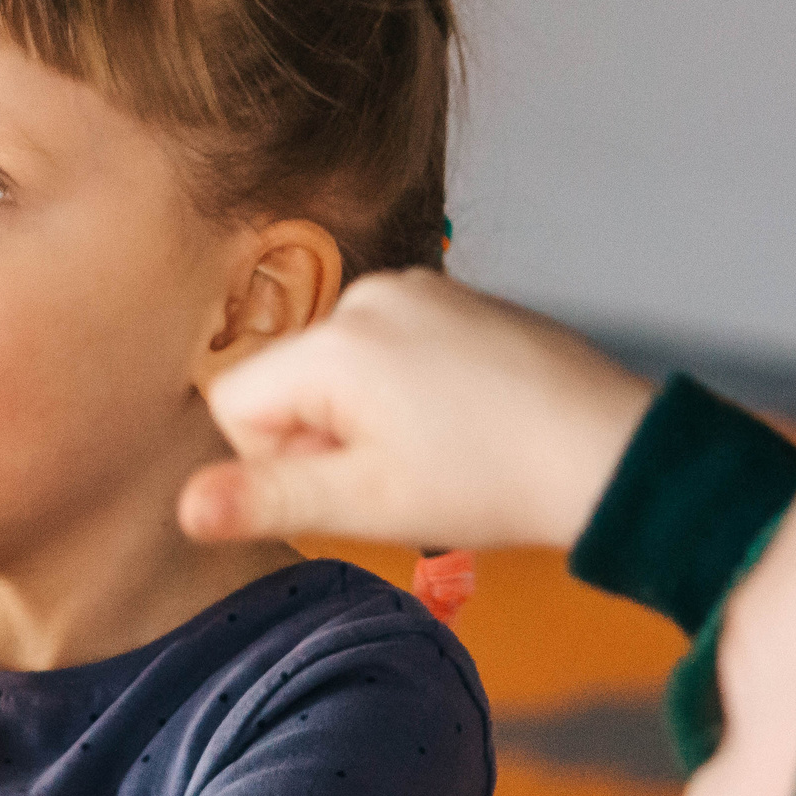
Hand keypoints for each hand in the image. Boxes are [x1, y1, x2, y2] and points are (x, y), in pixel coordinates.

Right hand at [179, 269, 656, 552]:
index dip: (276, 461)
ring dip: (368, 416)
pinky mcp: (459, 298)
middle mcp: (368, 295)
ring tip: (439, 451)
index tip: (349, 484)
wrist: (612, 451)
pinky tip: (463, 423)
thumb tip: (184, 507)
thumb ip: (266, 498)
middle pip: (289, 380)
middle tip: (402, 474)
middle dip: (325, 435)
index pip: (236, 404)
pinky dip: (410, 390)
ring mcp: (420, 288)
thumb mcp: (367, 504)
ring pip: (341, 367)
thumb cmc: (489, 482)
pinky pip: (393, 346)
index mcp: (332, 343)